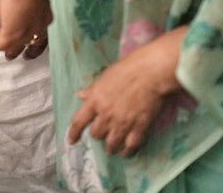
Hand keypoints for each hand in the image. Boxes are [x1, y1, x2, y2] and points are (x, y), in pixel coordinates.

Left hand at [68, 38, 176, 155]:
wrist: (151, 72)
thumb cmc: (128, 70)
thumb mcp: (105, 78)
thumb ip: (92, 90)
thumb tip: (80, 94)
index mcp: (95, 100)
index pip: (79, 121)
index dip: (73, 133)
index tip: (71, 140)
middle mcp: (106, 114)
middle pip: (96, 134)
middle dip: (98, 135)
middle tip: (103, 133)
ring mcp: (123, 122)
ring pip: (111, 144)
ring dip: (110, 147)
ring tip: (112, 148)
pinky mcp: (139, 127)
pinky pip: (130, 146)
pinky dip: (127, 152)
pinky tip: (125, 153)